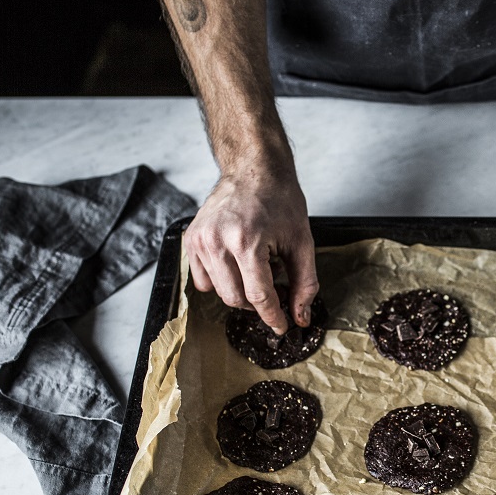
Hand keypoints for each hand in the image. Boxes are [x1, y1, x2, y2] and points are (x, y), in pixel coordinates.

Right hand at [183, 147, 317, 334]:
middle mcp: (218, 242)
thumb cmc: (280, 200)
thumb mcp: (302, 242)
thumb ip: (305, 283)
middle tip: (275, 287)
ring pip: (219, 292)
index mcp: (247, 242)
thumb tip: (301, 316)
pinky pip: (202, 279)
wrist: (253, 168)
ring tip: (257, 266)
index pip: (259, 297)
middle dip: (258, 302)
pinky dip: (221, 280)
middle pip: (236, 299)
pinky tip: (237, 263)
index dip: (273, 316)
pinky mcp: (191, 239)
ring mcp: (200, 240)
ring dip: (241, 290)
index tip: (282, 326)